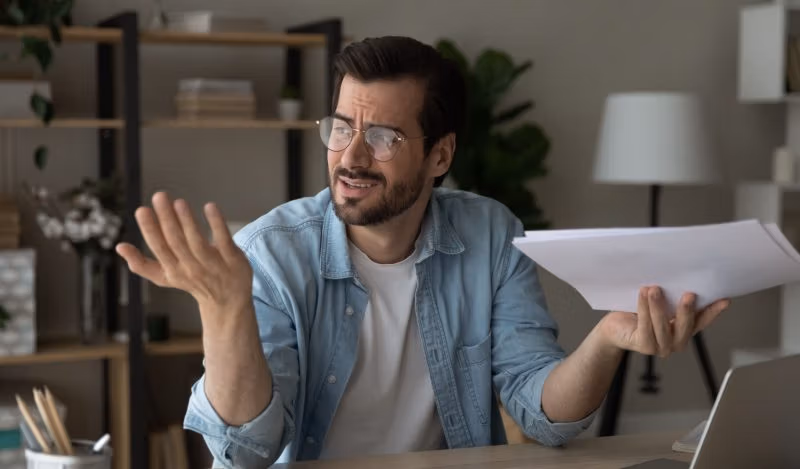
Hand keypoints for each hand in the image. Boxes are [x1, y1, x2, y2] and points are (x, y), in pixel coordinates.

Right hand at [115, 192, 252, 313]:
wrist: (228, 303)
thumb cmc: (193, 283)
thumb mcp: (166, 277)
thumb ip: (142, 264)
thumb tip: (119, 247)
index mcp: (173, 270)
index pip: (159, 248)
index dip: (150, 230)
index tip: (142, 209)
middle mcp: (192, 269)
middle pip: (177, 242)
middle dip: (167, 219)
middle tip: (159, 195)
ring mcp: (214, 265)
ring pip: (197, 242)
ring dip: (188, 221)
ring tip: (179, 201)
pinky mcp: (233, 260)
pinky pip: (224, 240)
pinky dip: (216, 224)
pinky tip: (209, 206)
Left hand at [599, 286, 729, 357]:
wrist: (614, 329)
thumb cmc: (636, 314)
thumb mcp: (658, 304)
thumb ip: (670, 297)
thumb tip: (679, 274)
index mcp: (682, 330)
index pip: (701, 321)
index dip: (713, 312)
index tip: (724, 299)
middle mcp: (675, 342)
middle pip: (685, 327)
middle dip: (687, 310)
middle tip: (689, 293)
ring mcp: (659, 346)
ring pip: (662, 326)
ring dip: (659, 306)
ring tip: (655, 288)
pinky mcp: (643, 345)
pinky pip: (645, 326)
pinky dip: (644, 308)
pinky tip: (643, 294)